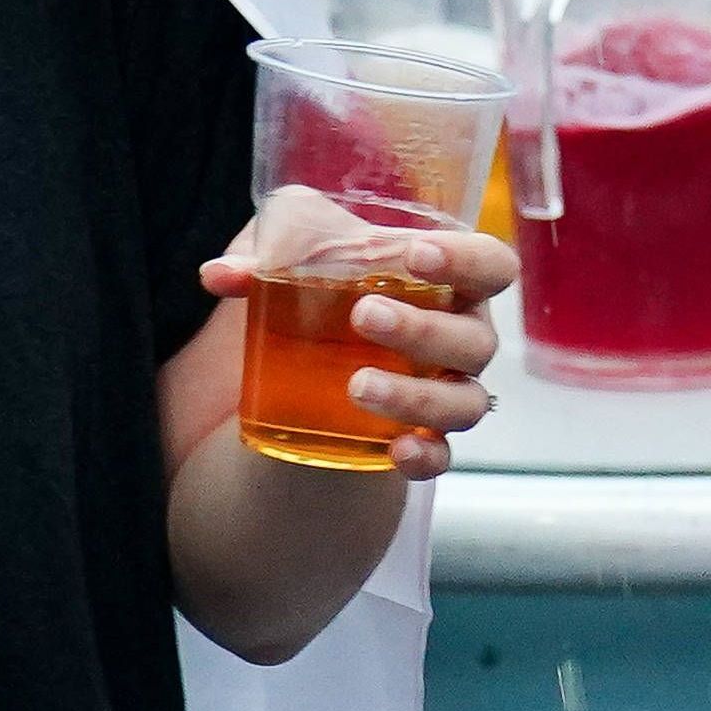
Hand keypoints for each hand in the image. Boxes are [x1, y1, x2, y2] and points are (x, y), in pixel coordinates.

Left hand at [201, 200, 517, 472]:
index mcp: (452, 281)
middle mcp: (462, 337)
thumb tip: (218, 275)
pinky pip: (443, 457)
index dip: (466, 260)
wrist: (323, 353)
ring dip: (415, 395)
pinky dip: (425, 457)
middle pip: (474, 338)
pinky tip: (395, 451)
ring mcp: (449, 391)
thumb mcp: (297, 257)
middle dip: (422, 328)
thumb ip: (263, 253)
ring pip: (464, 402)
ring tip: (357, 386)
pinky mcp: (425, 438)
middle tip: (363, 315)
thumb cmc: (331, 283)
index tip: (414, 255)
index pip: (491, 265)